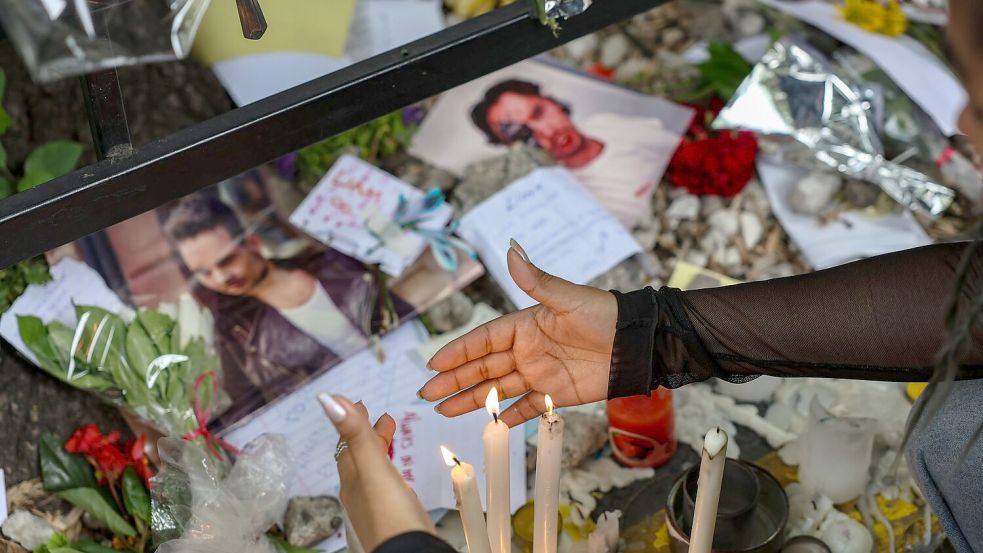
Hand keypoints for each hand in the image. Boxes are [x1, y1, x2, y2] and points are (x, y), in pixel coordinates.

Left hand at [319, 394, 434, 551]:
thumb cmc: (391, 515)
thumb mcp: (373, 468)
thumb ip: (355, 434)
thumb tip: (327, 399)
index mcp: (352, 477)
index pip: (347, 442)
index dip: (352, 420)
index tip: (360, 402)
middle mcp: (358, 491)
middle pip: (358, 455)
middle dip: (367, 432)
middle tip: (380, 415)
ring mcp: (374, 505)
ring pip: (371, 470)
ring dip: (378, 449)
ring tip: (389, 435)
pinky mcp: (390, 516)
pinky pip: (384, 484)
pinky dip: (387, 469)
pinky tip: (396, 475)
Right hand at [420, 240, 617, 426]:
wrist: (637, 344)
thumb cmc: (605, 314)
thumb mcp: (568, 298)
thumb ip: (536, 280)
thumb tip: (511, 249)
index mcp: (524, 325)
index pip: (482, 340)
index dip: (458, 351)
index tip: (434, 363)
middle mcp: (526, 350)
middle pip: (482, 367)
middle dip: (453, 380)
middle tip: (426, 393)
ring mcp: (539, 373)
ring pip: (497, 390)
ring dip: (471, 399)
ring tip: (443, 409)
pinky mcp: (555, 394)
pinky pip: (527, 408)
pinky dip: (509, 417)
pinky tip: (490, 425)